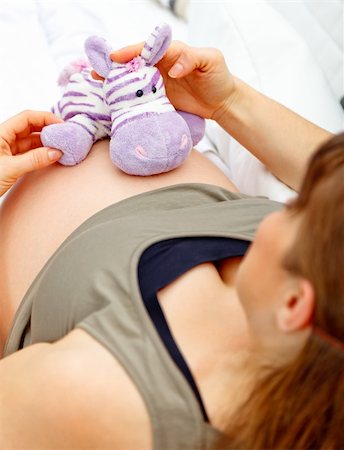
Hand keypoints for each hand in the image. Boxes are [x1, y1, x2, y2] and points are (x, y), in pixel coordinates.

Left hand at [0, 110, 62, 196]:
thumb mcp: (10, 168)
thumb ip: (34, 159)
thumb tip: (55, 152)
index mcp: (0, 133)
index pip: (27, 117)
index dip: (45, 118)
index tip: (61, 125)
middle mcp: (4, 138)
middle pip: (30, 127)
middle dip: (48, 130)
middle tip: (64, 136)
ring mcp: (7, 149)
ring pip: (31, 141)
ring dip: (46, 143)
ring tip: (61, 147)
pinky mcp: (11, 161)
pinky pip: (29, 153)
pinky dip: (41, 153)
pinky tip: (51, 156)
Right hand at [110, 41, 236, 120]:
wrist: (222, 102)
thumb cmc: (218, 77)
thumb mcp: (211, 61)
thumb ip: (192, 58)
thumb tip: (173, 68)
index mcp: (171, 52)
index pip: (147, 48)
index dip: (130, 52)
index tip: (115, 57)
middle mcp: (161, 65)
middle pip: (134, 62)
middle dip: (115, 65)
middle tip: (97, 70)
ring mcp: (158, 82)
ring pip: (133, 78)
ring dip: (115, 80)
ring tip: (98, 82)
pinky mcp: (158, 98)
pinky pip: (139, 95)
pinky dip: (126, 96)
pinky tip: (113, 98)